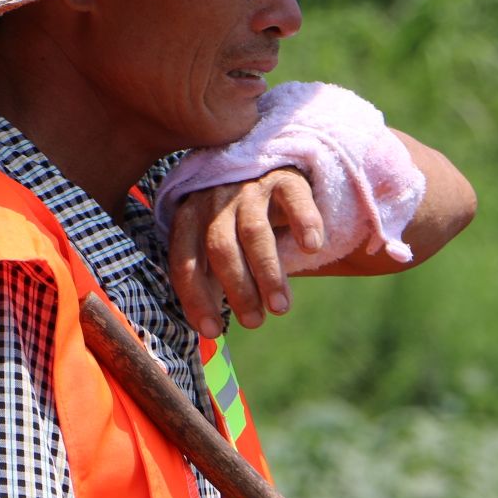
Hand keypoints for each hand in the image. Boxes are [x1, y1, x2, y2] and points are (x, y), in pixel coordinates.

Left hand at [168, 168, 325, 337]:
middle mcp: (214, 200)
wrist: (261, 166)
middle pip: (220, 247)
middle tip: (254, 322)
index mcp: (188, 218)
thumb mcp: (211, 243)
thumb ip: (208, 278)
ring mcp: (248, 187)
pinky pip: (294, 199)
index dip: (196, 297)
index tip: (213, 331)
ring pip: (254, 231)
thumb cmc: (232, 220)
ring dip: (268, 272)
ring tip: (280, 308)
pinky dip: (304, 223)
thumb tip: (208, 330)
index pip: (185, 260)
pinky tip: (312, 248)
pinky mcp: (282, 177)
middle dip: (237, 289)